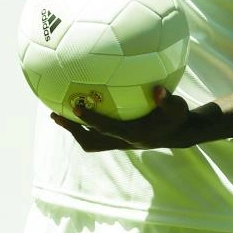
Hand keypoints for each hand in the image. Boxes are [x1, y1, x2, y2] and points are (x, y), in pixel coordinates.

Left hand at [50, 87, 190, 151]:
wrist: (178, 133)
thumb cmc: (176, 117)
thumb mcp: (177, 107)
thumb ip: (167, 100)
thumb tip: (159, 90)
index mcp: (133, 135)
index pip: (106, 129)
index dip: (91, 119)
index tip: (76, 106)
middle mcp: (122, 142)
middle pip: (91, 142)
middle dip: (73, 130)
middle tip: (55, 115)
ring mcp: (119, 142)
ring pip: (91, 142)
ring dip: (75, 130)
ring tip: (59, 115)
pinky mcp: (119, 139)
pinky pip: (96, 135)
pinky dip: (85, 126)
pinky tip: (81, 108)